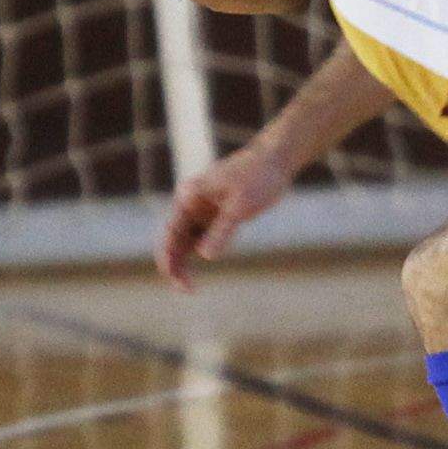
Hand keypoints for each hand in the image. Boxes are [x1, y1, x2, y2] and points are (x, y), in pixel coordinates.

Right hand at [157, 139, 299, 292]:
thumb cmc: (259, 176)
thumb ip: (222, 230)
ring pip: (185, 240)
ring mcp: (202, 208)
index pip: (170, 233)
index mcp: (189, 196)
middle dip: (175, 265)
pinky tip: (198, 270)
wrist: (277, 158)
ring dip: (184, 261)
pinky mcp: (216, 213)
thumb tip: (205, 256)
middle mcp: (190, 202)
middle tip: (187, 290)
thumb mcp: (241, 206)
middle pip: (173, 238)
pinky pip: (201, 236)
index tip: (179, 282)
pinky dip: (198, 252)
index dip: (170, 260)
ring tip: (190, 287)